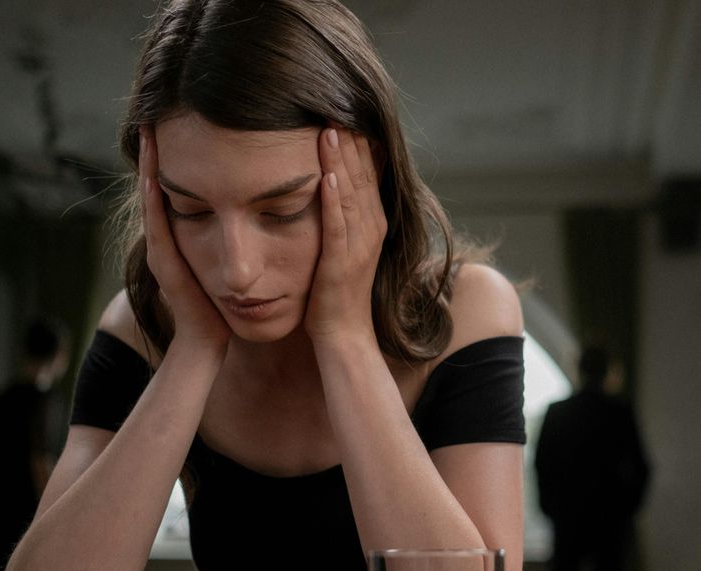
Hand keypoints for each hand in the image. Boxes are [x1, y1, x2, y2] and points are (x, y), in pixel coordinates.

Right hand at [139, 128, 230, 353]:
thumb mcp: (227, 256)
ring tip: (150, 130)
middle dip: (157, 151)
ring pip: (152, 199)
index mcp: (184, 233)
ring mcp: (161, 249)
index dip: (177, 154)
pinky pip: (156, 226)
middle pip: (158, 184)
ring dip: (150, 166)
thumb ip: (230, 231)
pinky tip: (153, 176)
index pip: (176, 184)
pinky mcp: (164, 264)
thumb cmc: (222, 303)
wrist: (208, 341)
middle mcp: (167, 237)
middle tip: (156, 112)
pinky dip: (153, 201)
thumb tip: (252, 202)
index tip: (181, 120)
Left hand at [305, 127, 386, 346]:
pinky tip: (328, 176)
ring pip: (351, 194)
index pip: (367, 172)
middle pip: (362, 176)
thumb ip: (342, 216)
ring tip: (330, 129)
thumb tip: (330, 184)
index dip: (357, 142)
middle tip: (336, 104)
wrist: (343, 336)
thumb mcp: (343, 247)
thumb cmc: (336, 293)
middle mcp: (372, 229)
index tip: (342, 110)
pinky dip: (334, 200)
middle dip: (349, 141)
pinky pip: (338, 225)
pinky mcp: (342, 262)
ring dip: (341, 161)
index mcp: (373, 223)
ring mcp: (359, 246)